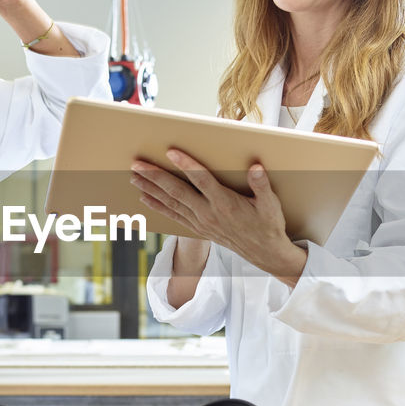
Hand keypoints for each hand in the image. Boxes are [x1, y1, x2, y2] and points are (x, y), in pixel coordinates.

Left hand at [131, 149, 307, 285]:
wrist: (264, 254)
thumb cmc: (268, 225)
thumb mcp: (271, 205)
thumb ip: (262, 185)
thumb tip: (256, 168)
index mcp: (225, 204)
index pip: (202, 180)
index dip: (186, 165)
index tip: (170, 152)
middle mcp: (208, 213)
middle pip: (177, 192)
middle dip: (155, 177)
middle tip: (136, 164)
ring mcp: (201, 222)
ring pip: (171, 203)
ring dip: (151, 189)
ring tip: (133, 177)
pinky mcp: (198, 229)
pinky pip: (173, 216)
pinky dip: (158, 206)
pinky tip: (145, 198)